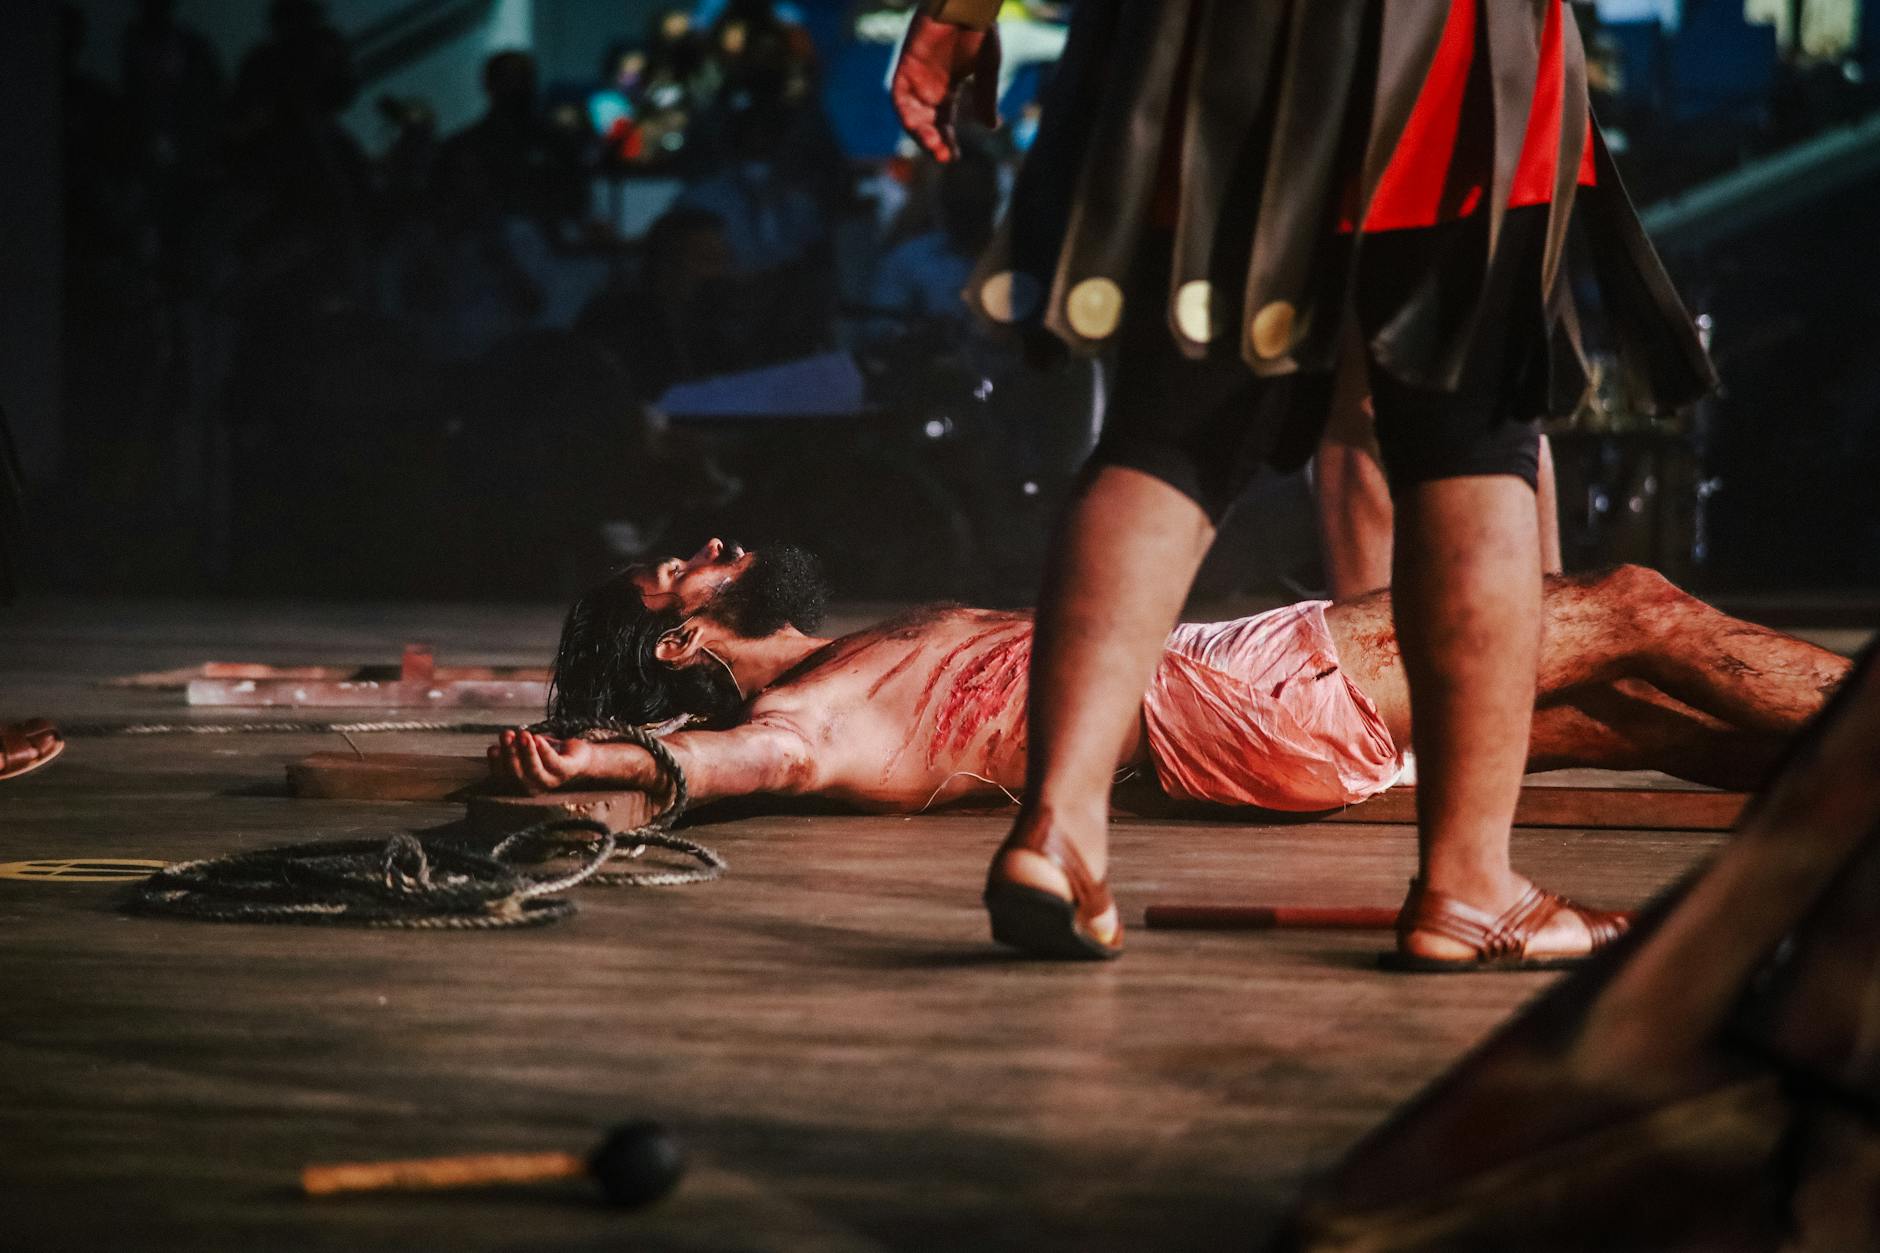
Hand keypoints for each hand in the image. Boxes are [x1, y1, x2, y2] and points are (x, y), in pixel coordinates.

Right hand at [489, 728, 595, 794]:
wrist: (578, 755)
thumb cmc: (547, 753)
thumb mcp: (526, 750)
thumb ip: (514, 747)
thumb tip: (501, 742)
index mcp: (520, 784)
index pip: (503, 778)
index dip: (496, 764)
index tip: (492, 748)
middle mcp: (534, 787)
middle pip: (517, 774)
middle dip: (510, 753)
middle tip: (506, 735)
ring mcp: (551, 781)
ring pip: (534, 770)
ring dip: (527, 751)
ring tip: (523, 735)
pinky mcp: (566, 771)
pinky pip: (554, 763)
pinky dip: (544, 750)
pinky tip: (538, 739)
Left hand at [890, 13, 1000, 161]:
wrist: (965, 4)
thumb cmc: (979, 30)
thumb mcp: (987, 68)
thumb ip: (986, 97)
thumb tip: (991, 127)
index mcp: (948, 91)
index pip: (944, 125)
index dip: (948, 142)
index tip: (954, 158)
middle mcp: (929, 89)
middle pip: (927, 124)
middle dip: (933, 142)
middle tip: (943, 156)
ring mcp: (916, 78)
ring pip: (911, 116)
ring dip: (919, 133)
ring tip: (932, 145)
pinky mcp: (905, 67)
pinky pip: (898, 97)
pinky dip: (905, 113)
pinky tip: (916, 126)